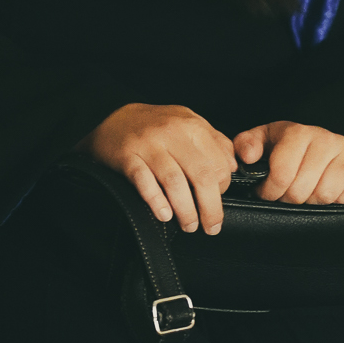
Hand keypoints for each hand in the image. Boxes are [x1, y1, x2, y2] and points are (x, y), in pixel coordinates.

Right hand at [81, 103, 235, 234]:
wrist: (110, 117)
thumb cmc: (153, 125)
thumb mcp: (188, 122)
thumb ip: (214, 141)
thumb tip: (233, 166)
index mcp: (192, 126)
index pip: (219, 163)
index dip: (222, 188)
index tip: (218, 200)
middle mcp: (172, 133)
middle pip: (201, 175)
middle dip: (210, 207)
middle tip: (210, 225)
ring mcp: (149, 145)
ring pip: (174, 182)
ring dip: (185, 210)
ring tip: (189, 225)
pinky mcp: (127, 157)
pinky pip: (144, 182)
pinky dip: (156, 201)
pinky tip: (164, 214)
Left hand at [232, 121, 343, 205]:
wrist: (323, 146)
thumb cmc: (288, 147)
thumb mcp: (263, 142)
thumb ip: (246, 145)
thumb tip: (248, 156)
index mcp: (298, 132)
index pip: (281, 174)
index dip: (270, 191)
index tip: (268, 192)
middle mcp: (326, 139)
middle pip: (302, 189)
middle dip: (291, 198)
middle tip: (289, 194)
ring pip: (326, 194)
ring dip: (314, 200)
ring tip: (308, 191)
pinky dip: (340, 199)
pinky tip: (330, 191)